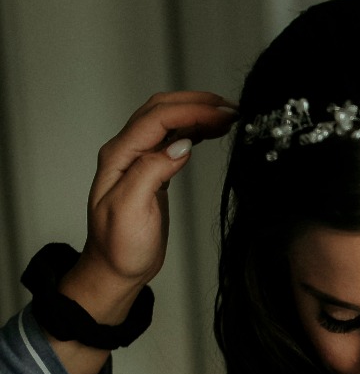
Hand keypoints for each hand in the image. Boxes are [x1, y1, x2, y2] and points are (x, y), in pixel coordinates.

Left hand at [71, 90, 238, 307]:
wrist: (115, 271)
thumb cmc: (119, 248)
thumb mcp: (130, 211)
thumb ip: (152, 172)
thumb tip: (180, 145)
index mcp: (119, 156)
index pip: (157, 119)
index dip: (191, 111)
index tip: (222, 113)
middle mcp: (127, 152)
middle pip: (162, 110)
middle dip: (197, 103)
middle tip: (231, 108)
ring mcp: (140, 159)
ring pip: (170, 122)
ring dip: (198, 113)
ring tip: (229, 116)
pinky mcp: (154, 171)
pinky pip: (174, 139)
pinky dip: (196, 130)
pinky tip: (213, 131)